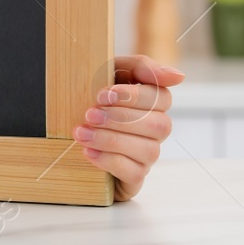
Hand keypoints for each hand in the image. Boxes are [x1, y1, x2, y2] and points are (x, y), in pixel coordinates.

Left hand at [73, 54, 185, 200]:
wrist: (65, 125)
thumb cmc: (93, 96)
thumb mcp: (111, 72)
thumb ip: (142, 67)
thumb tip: (178, 76)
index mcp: (153, 102)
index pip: (161, 98)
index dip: (134, 97)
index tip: (102, 94)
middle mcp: (156, 130)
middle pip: (158, 125)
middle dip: (121, 119)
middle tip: (90, 114)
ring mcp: (148, 155)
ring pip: (148, 150)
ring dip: (111, 140)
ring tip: (81, 133)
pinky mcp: (134, 177)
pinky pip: (134, 173)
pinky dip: (109, 161)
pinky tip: (88, 152)